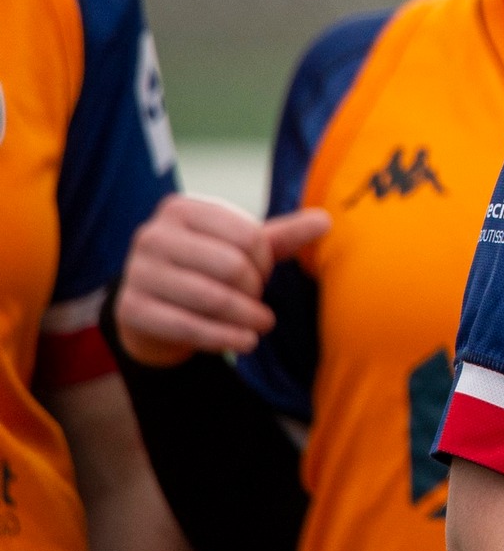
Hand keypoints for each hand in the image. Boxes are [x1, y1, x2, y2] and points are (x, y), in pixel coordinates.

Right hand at [115, 195, 329, 366]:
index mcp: (180, 208)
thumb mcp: (240, 248)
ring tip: (262, 324)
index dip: (266, 261)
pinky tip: (246, 342)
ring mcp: (136, 272)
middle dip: (255, 290)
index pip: (247, 234)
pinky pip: (188, 327)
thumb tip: (327, 220)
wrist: (151, 309)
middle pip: (232, 266)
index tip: (265, 274)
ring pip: (211, 299)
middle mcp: (152, 235)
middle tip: (259, 302)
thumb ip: (282, 235)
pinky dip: (224, 338)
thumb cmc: (204, 269)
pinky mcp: (129, 309)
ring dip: (247, 317)